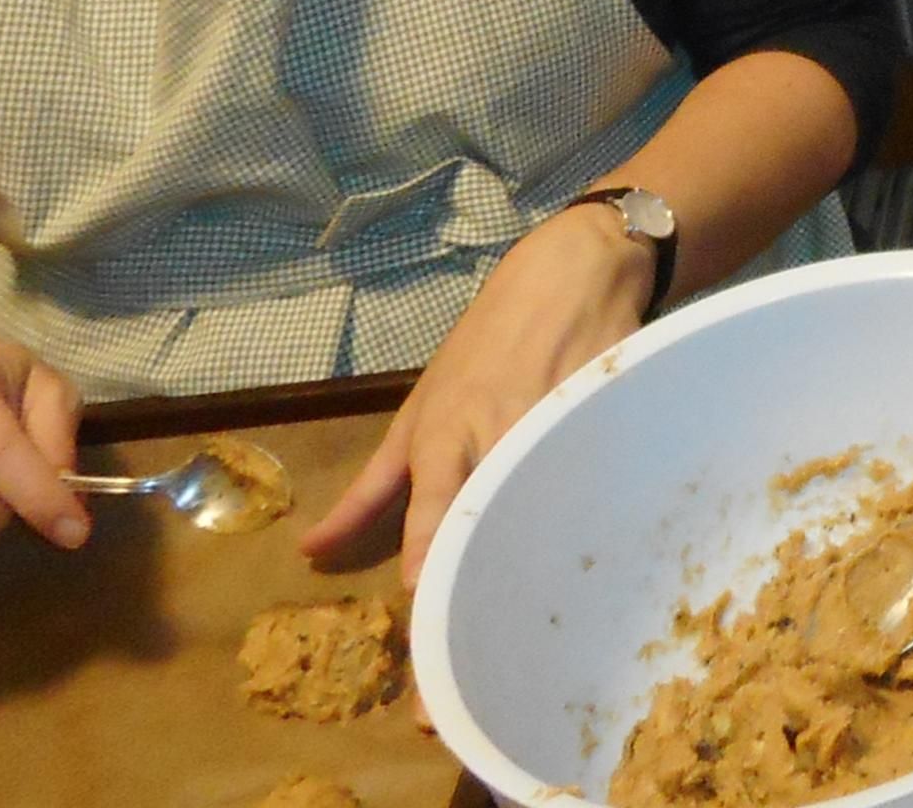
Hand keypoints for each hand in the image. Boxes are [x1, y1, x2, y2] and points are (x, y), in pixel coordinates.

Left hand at [303, 200, 648, 583]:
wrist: (568, 277)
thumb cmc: (482, 350)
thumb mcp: (416, 413)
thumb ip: (370, 489)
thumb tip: (310, 551)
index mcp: (446, 433)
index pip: (436, 499)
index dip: (429, 545)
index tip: (420, 591)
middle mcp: (497, 433)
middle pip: (489, 515)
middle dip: (479, 574)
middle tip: (470, 634)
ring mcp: (554, 427)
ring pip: (542, 504)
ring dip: (533, 554)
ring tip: (528, 616)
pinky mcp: (602, 421)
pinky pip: (594, 482)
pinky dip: (587, 517)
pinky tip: (589, 555)